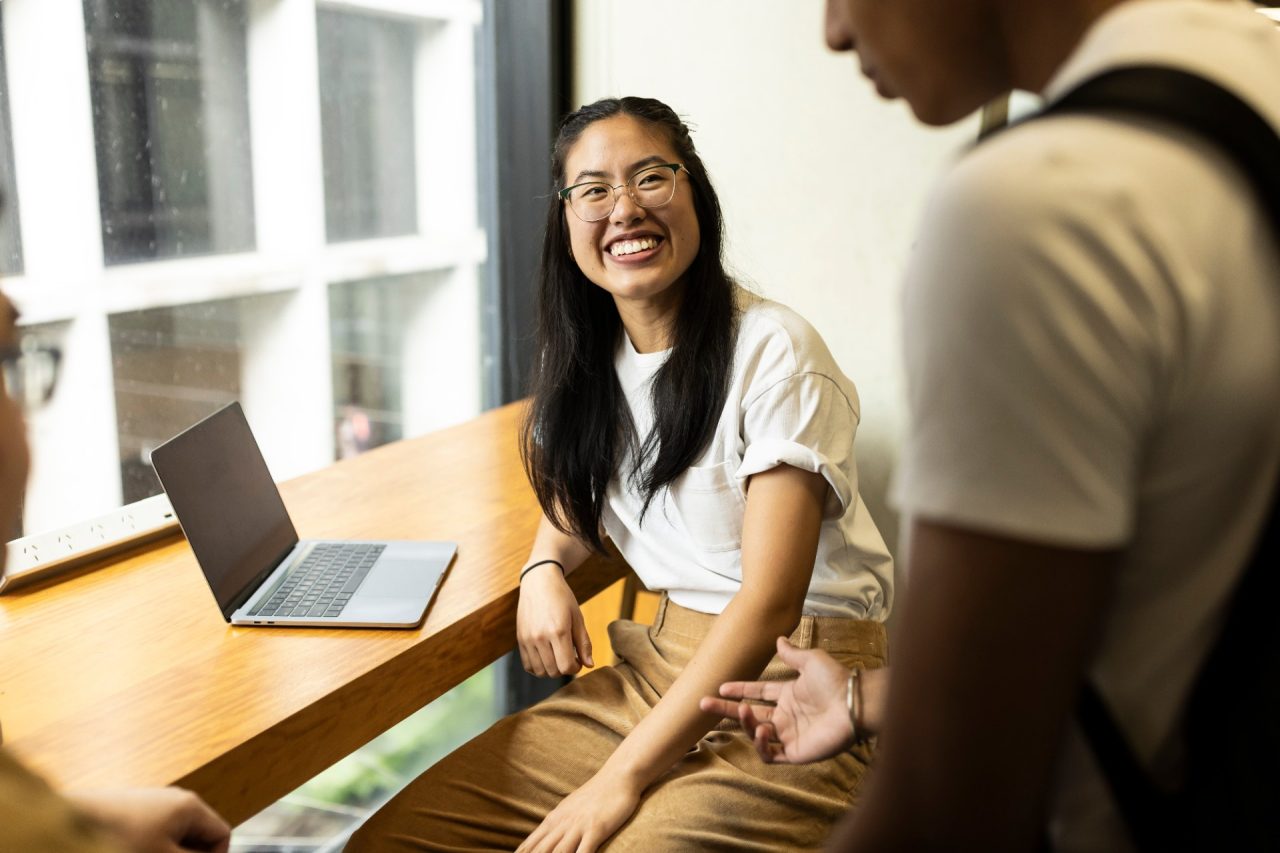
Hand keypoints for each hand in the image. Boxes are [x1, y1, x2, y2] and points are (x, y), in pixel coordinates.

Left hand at [67, 788, 230, 852]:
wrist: (74, 820)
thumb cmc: (122, 837)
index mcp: (191, 806)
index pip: (222, 834)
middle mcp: (177, 799)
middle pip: (199, 835)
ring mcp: (155, 802)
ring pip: (176, 836)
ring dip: (169, 852)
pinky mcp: (136, 809)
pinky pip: (157, 832)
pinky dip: (153, 846)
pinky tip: (134, 851)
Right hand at [517, 563, 593, 676]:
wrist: (539, 582)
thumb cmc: (562, 598)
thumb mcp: (578, 617)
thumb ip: (584, 643)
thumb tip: (589, 665)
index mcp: (558, 631)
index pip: (567, 666)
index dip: (576, 668)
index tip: (579, 661)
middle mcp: (540, 637)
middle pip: (554, 671)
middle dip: (565, 669)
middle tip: (570, 658)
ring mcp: (528, 639)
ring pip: (540, 671)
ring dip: (551, 670)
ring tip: (558, 658)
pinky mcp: (520, 639)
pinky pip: (528, 665)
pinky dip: (538, 668)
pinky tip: (546, 658)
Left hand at [517, 770, 641, 852]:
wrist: (618, 775)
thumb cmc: (595, 794)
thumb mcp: (569, 808)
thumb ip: (556, 824)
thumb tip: (542, 839)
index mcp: (553, 820)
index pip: (529, 845)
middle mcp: (562, 824)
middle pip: (540, 852)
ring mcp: (578, 826)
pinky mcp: (596, 828)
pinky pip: (584, 851)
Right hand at [699, 636, 860, 763]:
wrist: (854, 703)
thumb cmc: (836, 680)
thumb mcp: (811, 660)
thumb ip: (792, 654)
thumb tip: (778, 639)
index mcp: (789, 695)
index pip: (758, 693)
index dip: (740, 689)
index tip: (720, 685)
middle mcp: (787, 716)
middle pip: (750, 714)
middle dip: (727, 709)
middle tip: (704, 703)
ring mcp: (790, 735)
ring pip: (757, 733)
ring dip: (746, 723)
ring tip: (745, 711)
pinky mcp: (796, 753)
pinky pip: (770, 754)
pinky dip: (761, 745)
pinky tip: (762, 730)